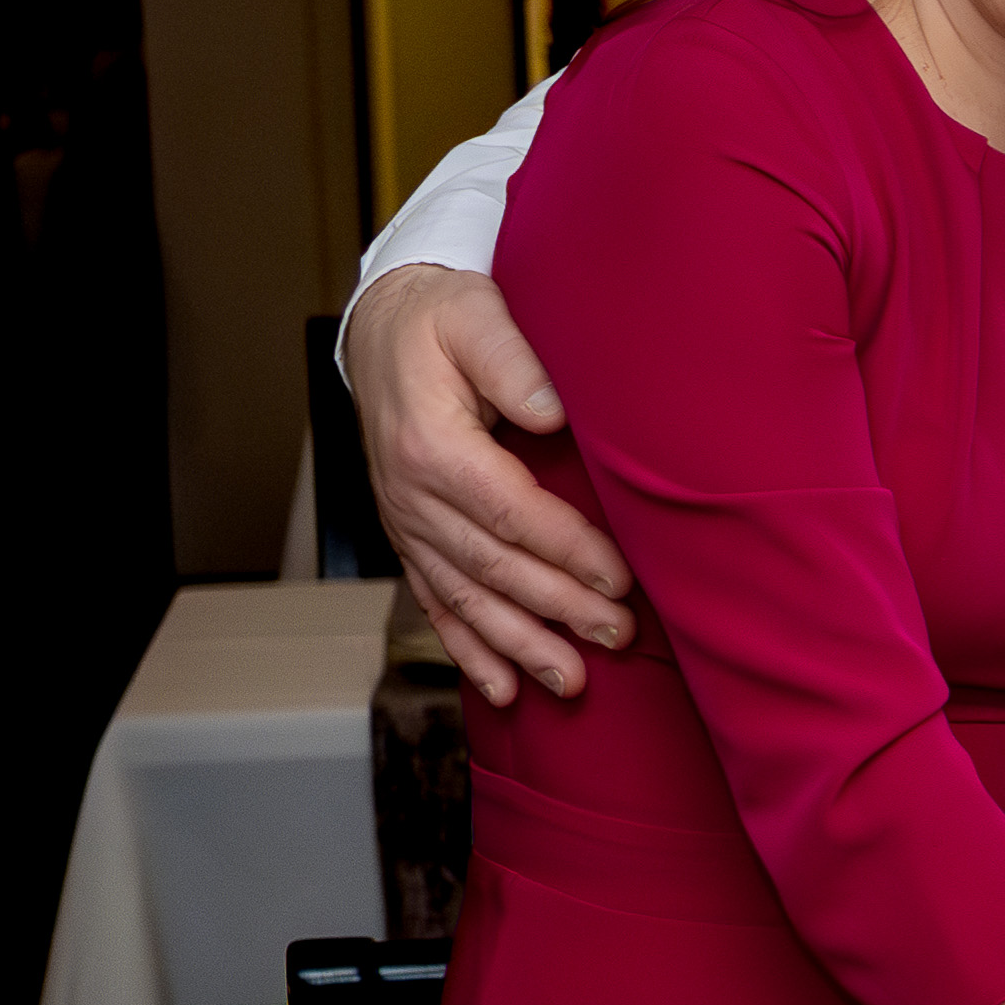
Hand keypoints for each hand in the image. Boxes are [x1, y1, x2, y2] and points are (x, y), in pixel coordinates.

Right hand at [350, 265, 633, 705]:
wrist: (384, 327)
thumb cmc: (441, 319)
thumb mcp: (476, 315)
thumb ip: (511, 360)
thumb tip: (552, 411)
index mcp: (432, 447)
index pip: (509, 511)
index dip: (567, 549)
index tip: (620, 577)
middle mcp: (411, 496)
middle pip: (493, 566)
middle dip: (558, 608)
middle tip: (617, 634)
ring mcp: (406, 523)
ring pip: (465, 598)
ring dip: (519, 646)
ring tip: (571, 682)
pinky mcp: (409, 538)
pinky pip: (435, 603)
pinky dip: (469, 650)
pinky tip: (504, 689)